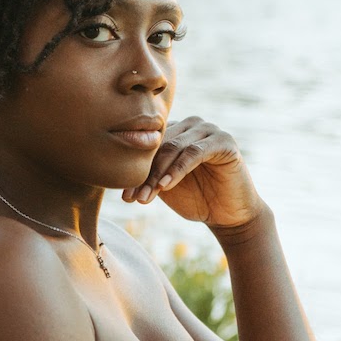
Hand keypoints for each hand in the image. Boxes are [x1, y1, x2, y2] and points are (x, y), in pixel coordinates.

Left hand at [121, 116, 264, 230]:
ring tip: (146, 197)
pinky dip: (177, 170)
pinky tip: (165, 186)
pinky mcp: (224, 141)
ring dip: (157, 174)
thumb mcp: (164, 185)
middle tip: (132, 198)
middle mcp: (191, 125)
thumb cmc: (195, 199)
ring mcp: (209, 130)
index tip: (124, 196)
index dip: (134, 169)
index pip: (149, 144)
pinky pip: (194, 153)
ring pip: (173, 148)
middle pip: (159, 145)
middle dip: (144, 173)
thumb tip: (113, 174)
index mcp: (175, 131)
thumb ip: (146, 174)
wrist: (227, 215)